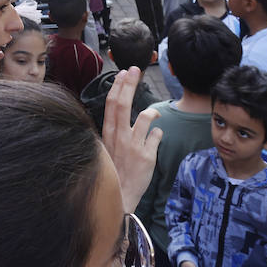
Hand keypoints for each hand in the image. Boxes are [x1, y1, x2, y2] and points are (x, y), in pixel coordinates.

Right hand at [102, 67, 161, 210]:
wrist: (119, 198)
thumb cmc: (113, 173)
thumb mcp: (108, 150)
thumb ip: (115, 132)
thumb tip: (124, 115)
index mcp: (108, 134)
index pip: (111, 104)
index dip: (118, 86)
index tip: (123, 73)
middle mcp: (119, 137)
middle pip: (123, 103)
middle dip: (130, 84)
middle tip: (136, 69)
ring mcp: (133, 145)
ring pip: (145, 116)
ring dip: (152, 112)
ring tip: (155, 114)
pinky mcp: (147, 155)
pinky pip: (157, 135)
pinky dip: (158, 133)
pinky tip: (156, 138)